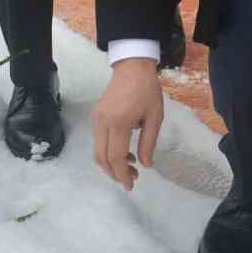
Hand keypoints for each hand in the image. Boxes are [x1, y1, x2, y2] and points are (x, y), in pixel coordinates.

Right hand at [90, 58, 163, 190]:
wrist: (132, 66)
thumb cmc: (147, 90)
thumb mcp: (155, 117)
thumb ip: (149, 142)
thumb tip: (146, 165)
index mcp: (118, 122)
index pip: (116, 157)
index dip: (123, 174)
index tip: (132, 185)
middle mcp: (103, 122)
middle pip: (101, 158)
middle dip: (114, 173)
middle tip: (131, 180)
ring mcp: (97, 119)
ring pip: (97, 151)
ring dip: (111, 164)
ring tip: (131, 167)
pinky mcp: (96, 116)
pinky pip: (99, 141)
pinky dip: (109, 152)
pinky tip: (125, 152)